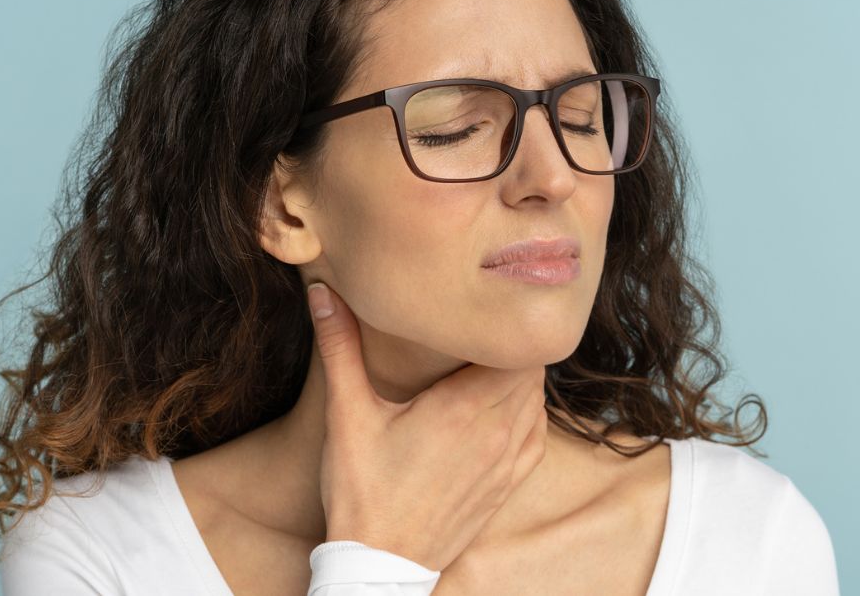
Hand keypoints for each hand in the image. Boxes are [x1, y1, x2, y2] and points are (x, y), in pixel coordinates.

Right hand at [306, 281, 547, 571]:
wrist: (381, 566)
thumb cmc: (363, 493)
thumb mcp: (348, 416)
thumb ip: (340, 349)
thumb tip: (323, 293)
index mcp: (464, 408)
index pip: (516, 346)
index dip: (504, 322)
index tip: (480, 309)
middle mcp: (497, 431)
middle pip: (531, 367)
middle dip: (508, 344)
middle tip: (478, 328)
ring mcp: (507, 460)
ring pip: (537, 398)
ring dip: (519, 376)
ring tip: (485, 362)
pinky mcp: (507, 483)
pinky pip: (537, 433)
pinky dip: (526, 411)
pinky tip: (497, 405)